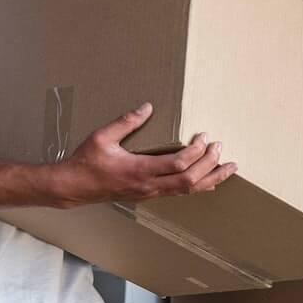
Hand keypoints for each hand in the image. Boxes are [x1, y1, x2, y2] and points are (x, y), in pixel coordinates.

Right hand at [49, 105, 235, 207]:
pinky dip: (198, 186)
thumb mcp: (102, 136)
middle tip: (220, 147)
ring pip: (188, 191)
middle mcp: (148, 185)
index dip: (196, 152)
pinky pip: (179, 194)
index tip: (204, 137)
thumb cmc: (86, 161)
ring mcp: (150, 193)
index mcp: (139, 170)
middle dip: (209, 164)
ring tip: (228, 168)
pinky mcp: (148, 195)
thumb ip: (126, 121)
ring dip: (210, 178)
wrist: (74, 187)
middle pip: (189, 180)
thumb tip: (148, 106)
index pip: (178, 164)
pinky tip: (209, 181)